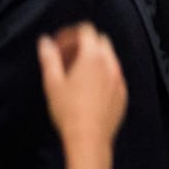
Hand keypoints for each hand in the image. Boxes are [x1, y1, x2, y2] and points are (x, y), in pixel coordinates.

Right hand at [38, 23, 126, 147]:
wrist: (89, 138)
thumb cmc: (68, 111)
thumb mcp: (52, 83)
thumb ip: (49, 58)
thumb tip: (45, 41)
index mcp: (93, 58)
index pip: (87, 30)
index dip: (71, 33)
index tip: (59, 43)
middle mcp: (111, 64)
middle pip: (100, 41)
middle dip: (83, 43)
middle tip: (66, 57)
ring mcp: (119, 78)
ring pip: (109, 57)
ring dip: (94, 57)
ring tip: (75, 72)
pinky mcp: (123, 92)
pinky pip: (114, 74)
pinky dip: (103, 73)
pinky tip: (89, 88)